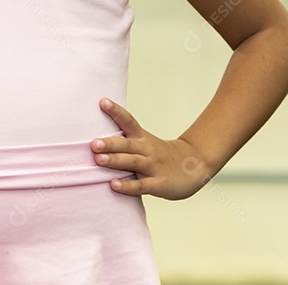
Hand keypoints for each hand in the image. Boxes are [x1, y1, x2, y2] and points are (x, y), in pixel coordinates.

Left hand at [92, 97, 212, 200]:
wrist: (194, 166)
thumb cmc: (161, 155)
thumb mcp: (145, 142)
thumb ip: (124, 141)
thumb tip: (95, 138)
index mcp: (142, 137)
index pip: (128, 121)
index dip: (116, 111)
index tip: (102, 101)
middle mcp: (147, 149)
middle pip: (127, 144)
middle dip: (109, 144)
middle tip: (93, 143)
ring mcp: (153, 166)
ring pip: (133, 162)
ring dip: (115, 161)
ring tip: (98, 159)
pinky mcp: (158, 184)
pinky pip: (141, 185)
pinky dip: (128, 185)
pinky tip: (114, 184)